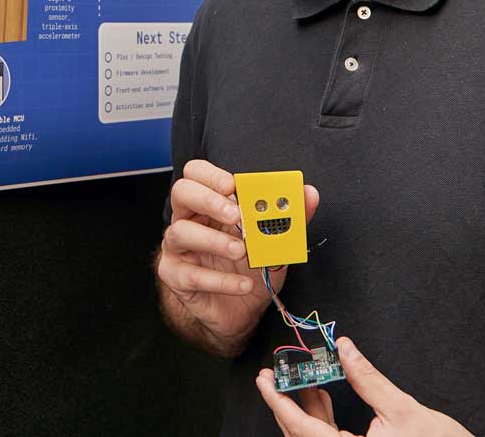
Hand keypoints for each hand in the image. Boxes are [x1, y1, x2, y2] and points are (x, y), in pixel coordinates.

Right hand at [158, 159, 319, 349]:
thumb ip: (290, 216)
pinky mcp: (175, 276)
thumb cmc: (250, 269)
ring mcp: (177, 248)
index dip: (212, 175)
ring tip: (242, 252)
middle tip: (235, 214)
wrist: (241, 311)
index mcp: (208, 204)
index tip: (234, 185)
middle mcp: (188, 219)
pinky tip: (243, 283)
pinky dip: (221, 280)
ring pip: (180, 232)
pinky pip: (192, 275)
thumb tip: (309, 194)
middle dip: (209, 200)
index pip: (197, 173)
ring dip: (214, 241)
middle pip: (182, 192)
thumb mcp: (274, 242)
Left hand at [257, 338, 474, 436]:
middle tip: (272, 377)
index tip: (264, 381)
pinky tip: (323, 396)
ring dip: (306, 410)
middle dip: (286, 404)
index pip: (302, 429)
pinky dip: (323, 420)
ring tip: (303, 380)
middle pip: (302, 435)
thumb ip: (369, 380)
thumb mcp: (403, 410)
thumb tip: (347, 349)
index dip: (279, 402)